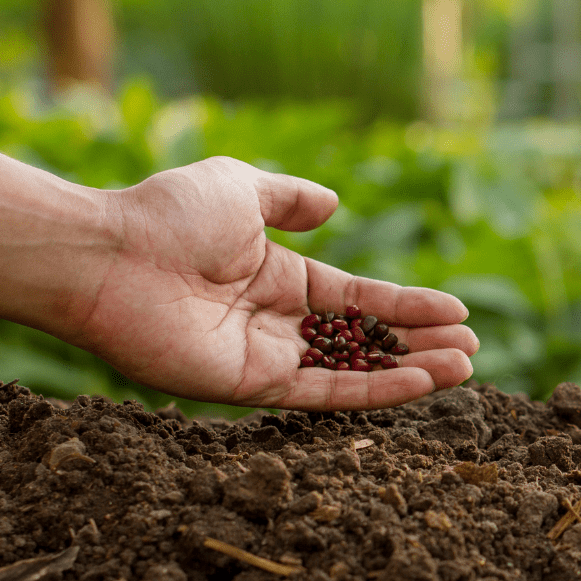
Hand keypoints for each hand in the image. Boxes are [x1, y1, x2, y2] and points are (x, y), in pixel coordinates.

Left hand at [67, 157, 478, 408]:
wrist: (109, 256)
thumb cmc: (168, 215)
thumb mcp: (240, 188)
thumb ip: (289, 199)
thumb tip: (334, 204)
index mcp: (277, 275)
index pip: (357, 297)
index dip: (407, 305)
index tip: (456, 312)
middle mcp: (275, 321)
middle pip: (362, 340)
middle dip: (417, 345)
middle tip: (470, 350)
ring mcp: (263, 357)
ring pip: (351, 371)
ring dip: (409, 372)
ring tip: (464, 369)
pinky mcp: (249, 387)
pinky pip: (322, 392)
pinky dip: (373, 390)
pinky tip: (419, 383)